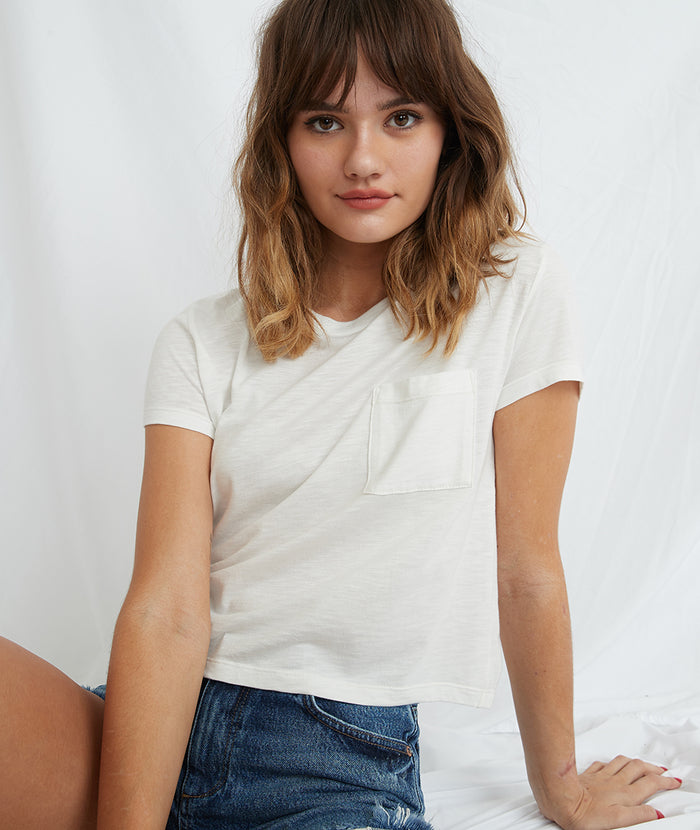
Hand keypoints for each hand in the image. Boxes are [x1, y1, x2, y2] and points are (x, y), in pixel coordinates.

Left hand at [546, 756, 681, 828]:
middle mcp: (614, 782)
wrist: (560, 800)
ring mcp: (600, 776)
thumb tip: (656, 813)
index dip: (664, 782)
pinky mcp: (588, 774)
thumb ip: (638, 815)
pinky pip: (603, 763)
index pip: (650, 784)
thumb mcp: (617, 820)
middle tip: (663, 771)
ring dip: (635, 761)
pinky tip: (610, 764)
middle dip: (653, 768)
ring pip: (622, 762)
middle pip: (639, 768)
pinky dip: (612, 763)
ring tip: (642, 763)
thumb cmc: (585, 814)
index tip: (673, 781)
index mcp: (624, 793)